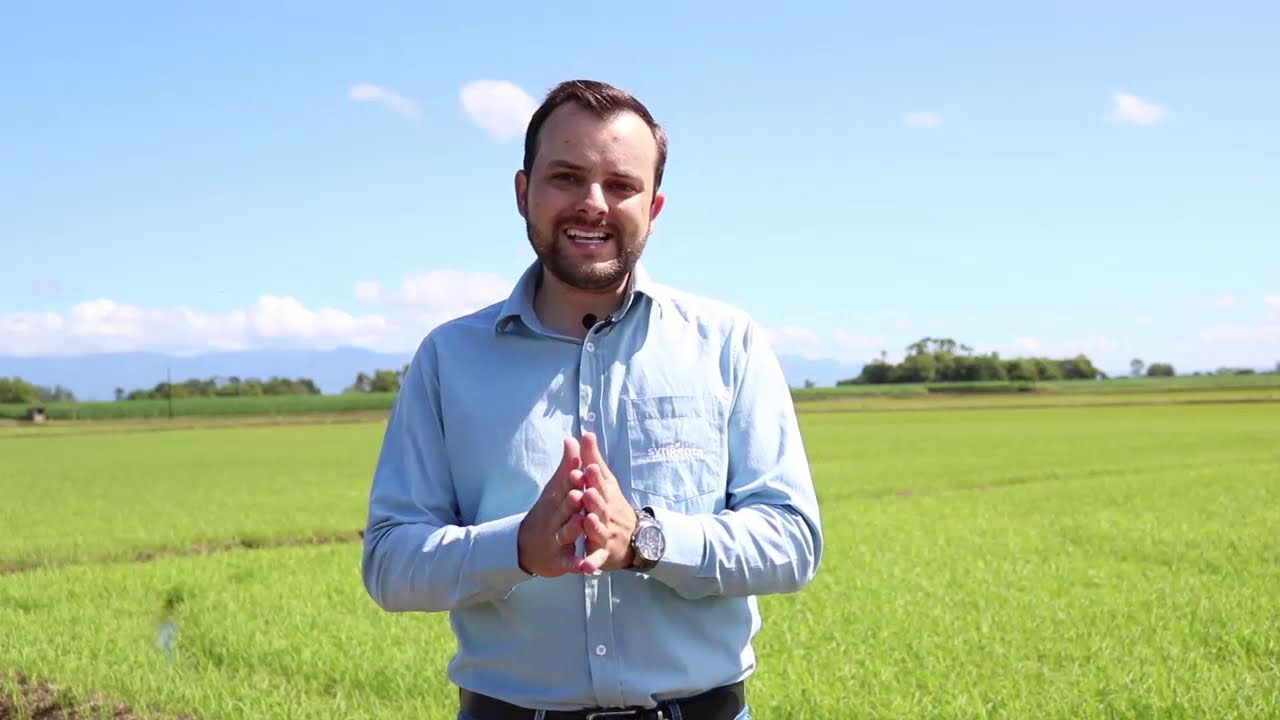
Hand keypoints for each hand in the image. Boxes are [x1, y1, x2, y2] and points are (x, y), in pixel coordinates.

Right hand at [517, 437, 586, 576]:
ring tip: (582, 522)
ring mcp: (555, 539)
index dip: (573, 479)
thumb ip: (567, 465)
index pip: (565, 486)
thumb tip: (572, 438)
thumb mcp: (557, 489)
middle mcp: (554, 518)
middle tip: (580, 493)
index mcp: (556, 500)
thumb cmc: (548, 513)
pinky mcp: (559, 560)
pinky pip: (568, 562)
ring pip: (565, 532)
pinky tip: (586, 566)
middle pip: (564, 509)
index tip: (580, 468)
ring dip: (573, 528)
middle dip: (572, 501)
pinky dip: (576, 564)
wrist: (525, 546)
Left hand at [576, 431, 638, 573]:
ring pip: (599, 530)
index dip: (595, 476)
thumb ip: (593, 458)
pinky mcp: (602, 553)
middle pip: (601, 505)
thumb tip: (586, 433)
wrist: (634, 537)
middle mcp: (608, 513)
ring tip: (587, 520)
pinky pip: (596, 559)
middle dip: (595, 498)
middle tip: (587, 490)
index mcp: (606, 495)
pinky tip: (584, 568)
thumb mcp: (604, 481)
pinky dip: (591, 564)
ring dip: (594, 526)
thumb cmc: (612, 504)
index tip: (588, 466)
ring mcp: (606, 534)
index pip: (600, 483)